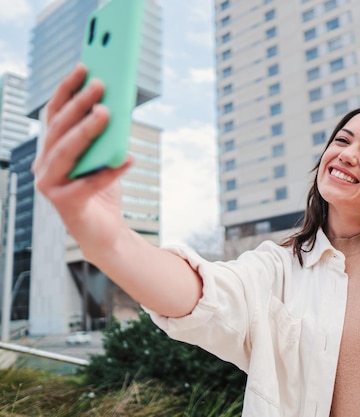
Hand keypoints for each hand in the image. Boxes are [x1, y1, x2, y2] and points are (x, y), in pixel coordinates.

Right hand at [32, 64, 132, 249]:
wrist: (105, 232)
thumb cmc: (103, 190)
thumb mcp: (104, 156)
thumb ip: (105, 136)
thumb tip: (118, 104)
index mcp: (51, 150)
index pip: (55, 114)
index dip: (67, 90)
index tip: (83, 68)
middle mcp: (43, 165)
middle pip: (60, 128)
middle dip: (79, 103)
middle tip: (100, 85)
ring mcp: (50, 185)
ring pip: (67, 151)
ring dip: (87, 130)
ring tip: (106, 113)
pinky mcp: (65, 204)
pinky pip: (88, 183)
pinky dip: (109, 171)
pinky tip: (128, 159)